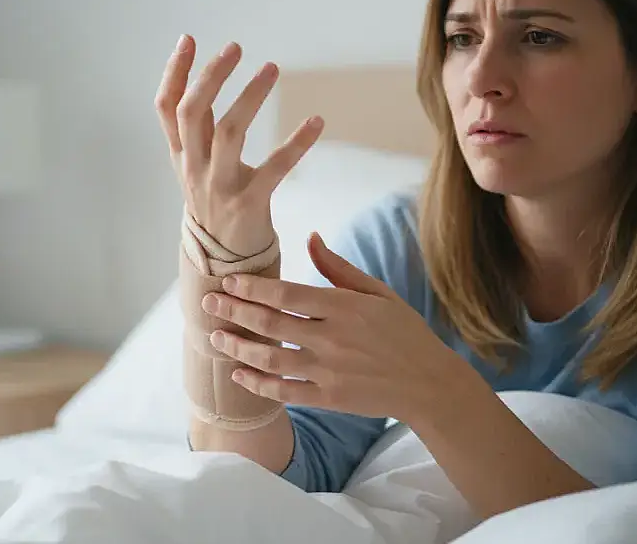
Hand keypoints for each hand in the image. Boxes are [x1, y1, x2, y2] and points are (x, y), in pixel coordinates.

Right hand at [155, 35, 323, 255]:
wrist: (225, 266)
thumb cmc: (216, 205)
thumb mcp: (197, 167)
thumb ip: (199, 130)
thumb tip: (204, 81)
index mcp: (182, 156)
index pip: (166, 109)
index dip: (174, 72)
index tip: (189, 39)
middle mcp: (195, 168)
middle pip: (192, 113)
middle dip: (210, 76)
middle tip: (235, 48)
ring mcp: (219, 187)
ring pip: (229, 132)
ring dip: (251, 97)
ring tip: (272, 69)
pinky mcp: (249, 204)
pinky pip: (275, 169)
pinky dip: (297, 143)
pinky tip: (316, 122)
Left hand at [199, 232, 463, 421]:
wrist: (428, 383)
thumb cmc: (403, 333)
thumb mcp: (378, 293)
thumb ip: (339, 268)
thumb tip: (310, 237)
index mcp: (344, 307)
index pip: (286, 293)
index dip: (252, 286)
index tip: (228, 279)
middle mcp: (332, 338)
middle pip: (270, 323)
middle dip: (234, 311)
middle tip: (208, 302)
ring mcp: (329, 371)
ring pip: (270, 358)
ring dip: (237, 347)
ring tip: (214, 337)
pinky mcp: (329, 398)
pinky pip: (284, 391)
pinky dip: (257, 383)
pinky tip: (238, 372)